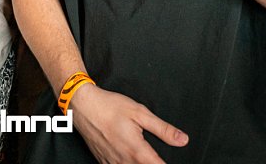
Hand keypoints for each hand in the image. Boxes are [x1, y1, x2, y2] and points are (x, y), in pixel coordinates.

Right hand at [70, 84, 187, 163]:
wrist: (82, 106)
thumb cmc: (110, 106)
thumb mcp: (140, 113)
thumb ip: (163, 129)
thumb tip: (183, 140)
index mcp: (137, 151)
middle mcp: (124, 162)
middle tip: (156, 157)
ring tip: (145, 157)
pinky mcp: (103, 162)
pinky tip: (130, 159)